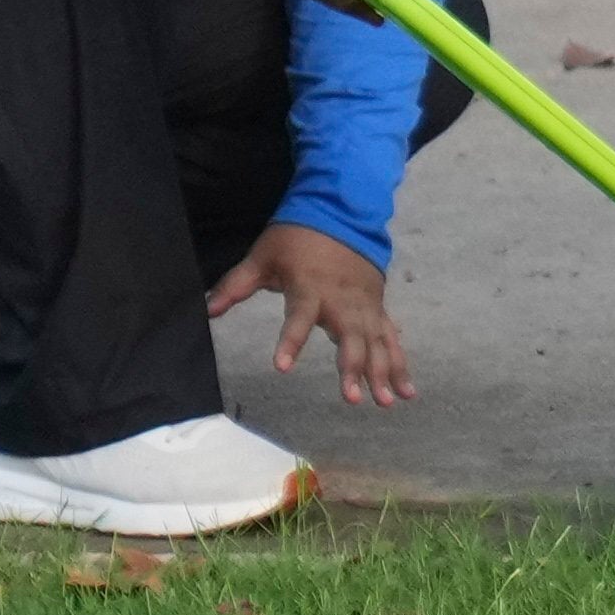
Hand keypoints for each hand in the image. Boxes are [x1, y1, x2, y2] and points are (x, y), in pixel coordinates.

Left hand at [208, 222, 411, 406]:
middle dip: (354, 368)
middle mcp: (341, 300)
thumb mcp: (263, 257)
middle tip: (354, 398)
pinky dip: (400, 362)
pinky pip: (391, 338)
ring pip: (376, 342)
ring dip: (382, 372)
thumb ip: (237, 285)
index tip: (281, 366)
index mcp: (309, 287)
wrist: (341, 213)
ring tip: (385, 402)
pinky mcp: (377, 307)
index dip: (290, 341)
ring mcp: (364, 305)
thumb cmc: (297, 239)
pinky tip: (406, 389)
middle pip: (350, 337)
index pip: (298, 317)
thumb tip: (208, 310)